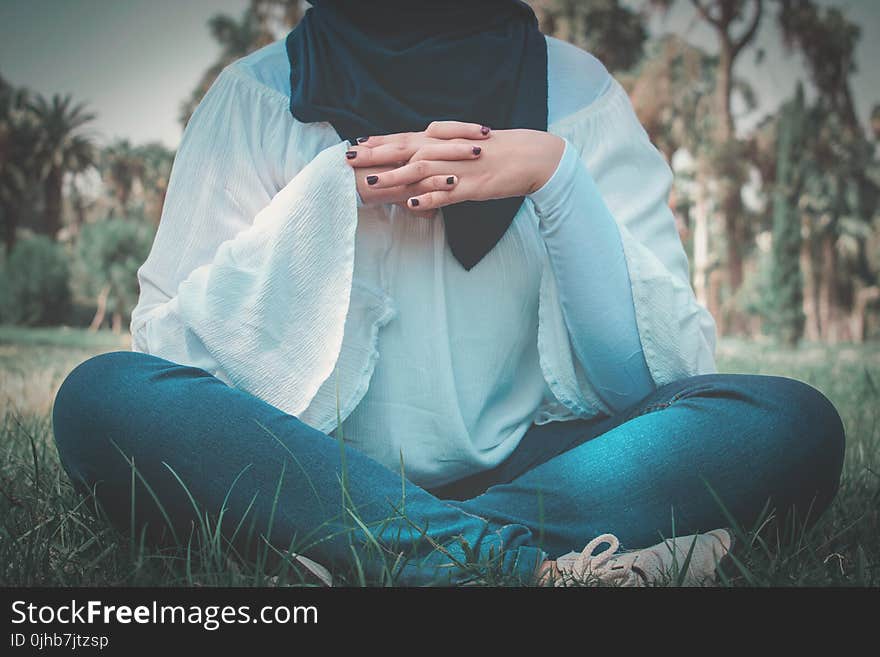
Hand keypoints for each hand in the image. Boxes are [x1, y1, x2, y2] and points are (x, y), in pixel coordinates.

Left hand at [355, 126, 564, 211]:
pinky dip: (429, 198)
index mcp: (444, 140)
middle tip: (349, 159)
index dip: (378, 142)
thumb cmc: (497, 152)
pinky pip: (447, 193)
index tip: (354, 146)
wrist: (531, 155)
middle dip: (375, 155)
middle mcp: (446, 150)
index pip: (404, 138)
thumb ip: (439, 152)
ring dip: (395, 176)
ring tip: (372, 182)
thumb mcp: (463, 148)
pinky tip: (412, 203)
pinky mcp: (472, 185)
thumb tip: (417, 163)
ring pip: (421, 170)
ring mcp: (458, 168)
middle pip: (405, 150)